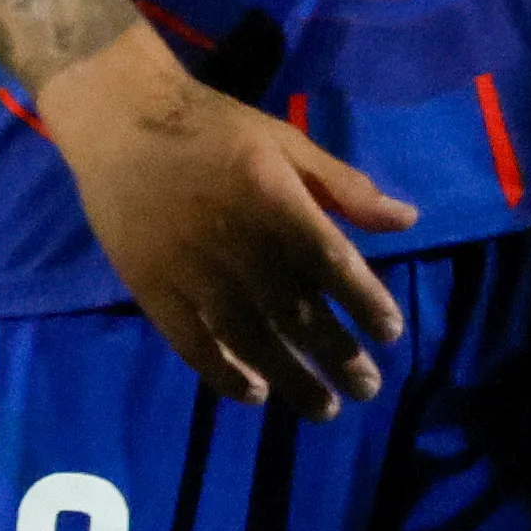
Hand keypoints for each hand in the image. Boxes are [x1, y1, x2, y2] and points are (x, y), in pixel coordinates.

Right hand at [40, 24, 417, 418]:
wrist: (122, 121)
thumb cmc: (215, 128)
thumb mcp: (288, 141)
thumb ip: (345, 186)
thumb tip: (407, 219)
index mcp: (275, 201)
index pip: (331, 262)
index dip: (364, 301)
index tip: (391, 333)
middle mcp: (236, 241)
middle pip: (295, 310)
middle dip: (336, 353)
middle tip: (369, 388)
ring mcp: (190, 268)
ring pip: (247, 335)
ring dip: (290, 376)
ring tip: (324, 408)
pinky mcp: (150, 286)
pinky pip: (190, 340)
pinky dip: (222, 372)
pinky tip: (255, 394)